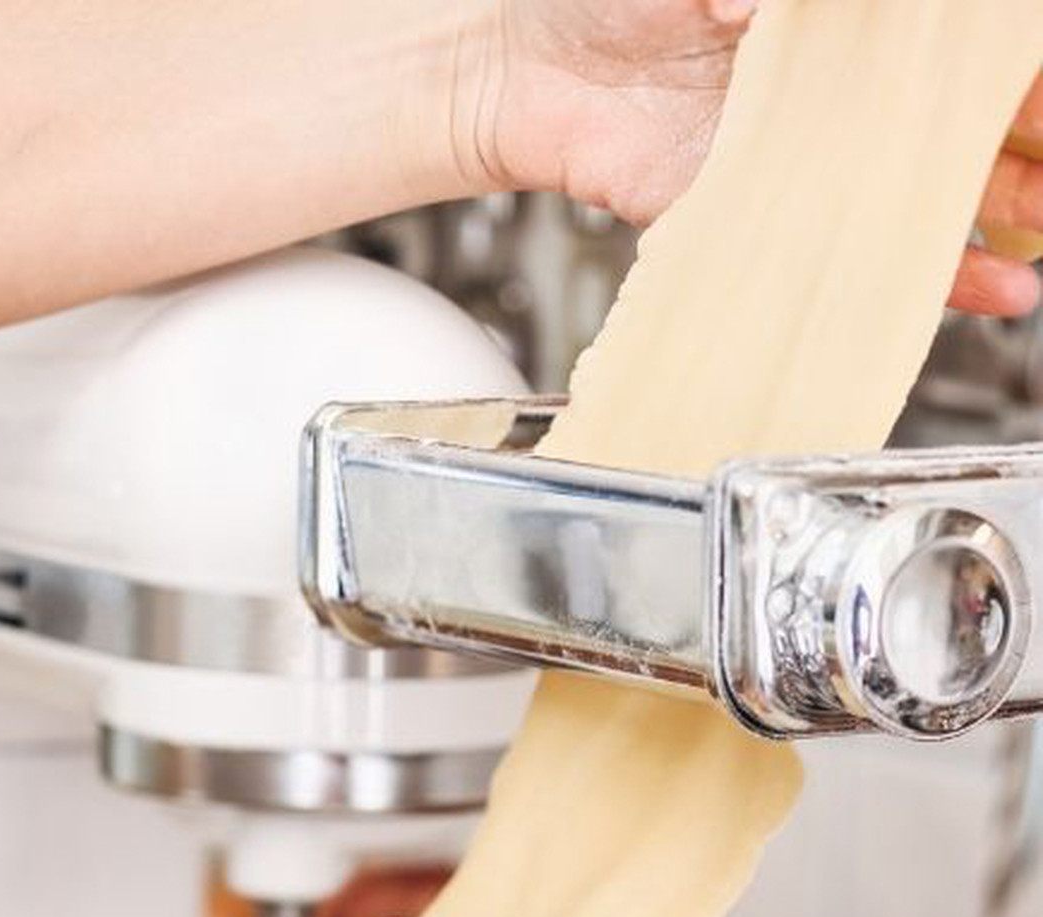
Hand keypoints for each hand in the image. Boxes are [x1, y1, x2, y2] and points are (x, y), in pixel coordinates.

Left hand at [452, 0, 1041, 317]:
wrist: (526, 69)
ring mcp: (801, 151)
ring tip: (1034, 249)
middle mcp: (834, 82)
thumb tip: (834, 8)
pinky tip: (972, 288)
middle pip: (957, 113)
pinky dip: (910, 272)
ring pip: (917, 187)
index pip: (956, 36)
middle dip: (1021, 143)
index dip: (1010, 62)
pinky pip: (844, 247)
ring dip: (987, 217)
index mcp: (839, 14)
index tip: (1039, 85)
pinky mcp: (761, 210)